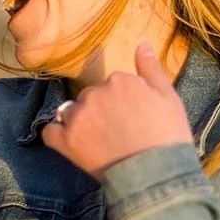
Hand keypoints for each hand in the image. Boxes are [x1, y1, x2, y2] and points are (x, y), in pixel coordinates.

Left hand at [42, 43, 193, 180]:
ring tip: (100, 143)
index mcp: (120, 80)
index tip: (132, 118)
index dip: (123, 102)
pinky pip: (50, 132)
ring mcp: (78, 118)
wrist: (157, 176)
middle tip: (118, 133)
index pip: (114, 84)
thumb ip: (152, 69)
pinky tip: (72, 145)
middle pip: (91, 97)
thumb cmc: (168, 137)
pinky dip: (58, 136)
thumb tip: (141, 44)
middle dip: (101, 111)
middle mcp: (95, 94)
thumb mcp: (169, 97)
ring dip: (81, 122)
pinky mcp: (66, 141)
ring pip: (72, 111)